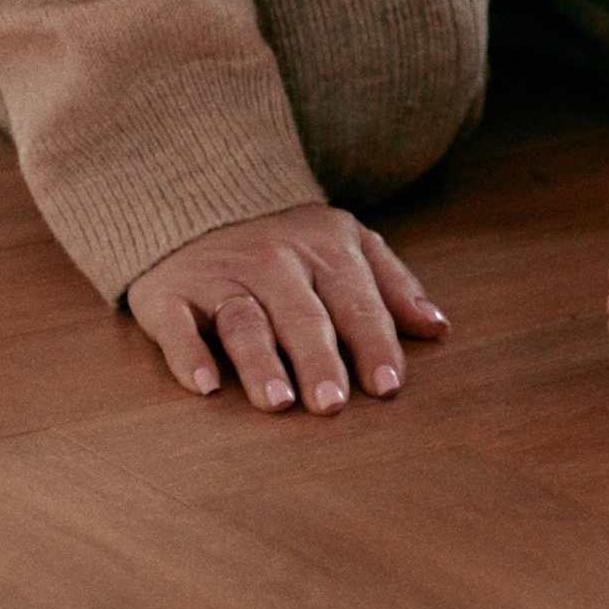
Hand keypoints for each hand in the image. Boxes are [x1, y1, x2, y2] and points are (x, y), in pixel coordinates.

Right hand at [126, 205, 449, 413]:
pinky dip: (189, 355)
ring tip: (278, 404)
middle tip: (333, 406)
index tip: (388, 387)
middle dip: (320, 360)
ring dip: (261, 363)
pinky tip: (205, 386)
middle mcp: (273, 260)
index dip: (373, 344)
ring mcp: (219, 276)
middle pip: (301, 315)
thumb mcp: (347, 245)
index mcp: (324, 248)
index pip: (356, 301)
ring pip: (245, 321)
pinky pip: (177, 326)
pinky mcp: (169, 294)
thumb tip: (439, 329)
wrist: (196, 202)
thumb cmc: (287, 244)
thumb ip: (393, 287)